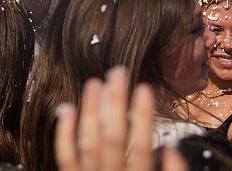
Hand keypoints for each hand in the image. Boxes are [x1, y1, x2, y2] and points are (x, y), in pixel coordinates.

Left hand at [55, 67, 183, 170]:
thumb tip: (167, 146)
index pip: (141, 146)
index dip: (142, 117)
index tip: (144, 88)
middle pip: (113, 137)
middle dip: (115, 103)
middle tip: (117, 72)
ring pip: (87, 143)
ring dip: (90, 111)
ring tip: (95, 83)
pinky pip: (64, 158)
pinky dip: (64, 133)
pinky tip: (67, 109)